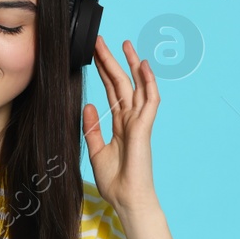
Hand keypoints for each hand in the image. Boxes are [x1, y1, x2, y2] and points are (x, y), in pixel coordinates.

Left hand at [82, 35, 159, 214]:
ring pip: (137, 86)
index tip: (93, 54)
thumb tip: (89, 105)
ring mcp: (139, 122)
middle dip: (111, 61)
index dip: (103, 71)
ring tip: (124, 43)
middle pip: (121, 83)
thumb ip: (93, 127)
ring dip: (132, 64)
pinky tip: (143, 66)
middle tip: (101, 40)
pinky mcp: (144, 127)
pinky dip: (148, 82)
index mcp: (119, 124)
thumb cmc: (115, 180)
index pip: (111, 91)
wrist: (126, 198)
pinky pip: (150, 100)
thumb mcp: (96, 150)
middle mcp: (130, 119)